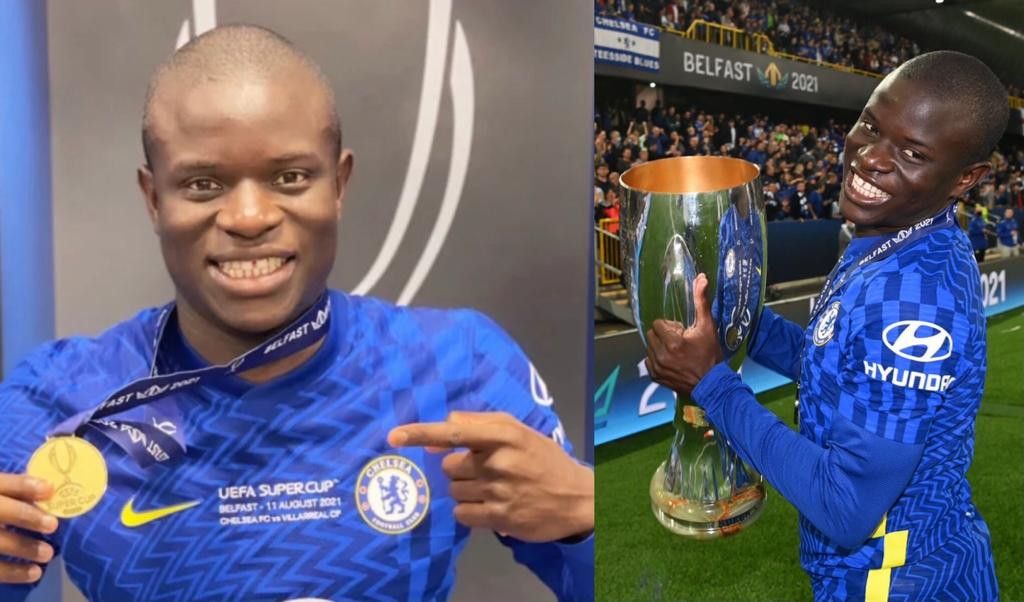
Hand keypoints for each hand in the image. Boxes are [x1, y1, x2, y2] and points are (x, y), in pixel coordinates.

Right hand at [0, 474, 57, 582]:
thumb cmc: (1, 509)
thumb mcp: (1, 496)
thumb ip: (16, 493)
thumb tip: (51, 492)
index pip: (0, 484)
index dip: (22, 485)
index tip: (49, 489)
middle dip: (25, 516)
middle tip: (52, 524)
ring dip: (22, 547)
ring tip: (48, 554)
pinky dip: (13, 572)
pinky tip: (34, 573)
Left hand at [388, 412, 592, 541]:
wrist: (576, 498)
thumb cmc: (543, 459)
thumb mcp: (519, 431)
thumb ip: (479, 424)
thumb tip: (439, 431)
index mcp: (504, 434)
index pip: (455, 431)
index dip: (421, 433)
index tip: (394, 437)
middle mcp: (498, 461)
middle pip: (449, 465)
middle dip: (460, 468)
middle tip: (486, 470)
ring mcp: (498, 491)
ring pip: (453, 489)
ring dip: (465, 489)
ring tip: (493, 488)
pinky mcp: (499, 517)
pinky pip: (461, 513)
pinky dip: (469, 510)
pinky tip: (489, 506)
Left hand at [645, 273, 723, 396]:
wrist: (712, 384)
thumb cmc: (710, 354)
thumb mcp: (708, 327)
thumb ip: (701, 302)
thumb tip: (701, 277)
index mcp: (672, 342)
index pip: (658, 324)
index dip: (670, 326)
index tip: (682, 332)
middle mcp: (661, 355)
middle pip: (652, 334)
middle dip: (663, 335)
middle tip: (679, 341)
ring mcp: (657, 367)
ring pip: (649, 347)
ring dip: (660, 346)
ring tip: (676, 352)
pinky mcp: (655, 377)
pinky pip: (648, 361)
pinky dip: (657, 359)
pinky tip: (672, 362)